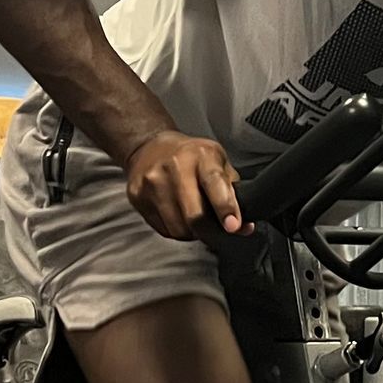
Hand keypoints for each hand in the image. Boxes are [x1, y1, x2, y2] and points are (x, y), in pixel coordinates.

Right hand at [125, 130, 247, 240]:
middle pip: (194, 215)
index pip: (215, 183)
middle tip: (217, 234)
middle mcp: (175, 166)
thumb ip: (233, 193)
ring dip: (191, 233)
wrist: (150, 148)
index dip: (225, 207)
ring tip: (194, 220)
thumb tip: (244, 227)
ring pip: (178, 228)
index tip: (233, 226)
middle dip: (210, 232)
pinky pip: (162, 228)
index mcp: (202, 155)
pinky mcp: (137, 195)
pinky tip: (177, 216)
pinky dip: (175, 230)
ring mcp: (153, 181)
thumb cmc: (192, 157)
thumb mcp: (218, 163)